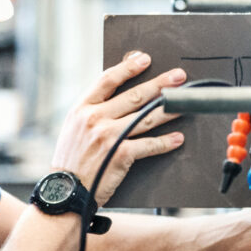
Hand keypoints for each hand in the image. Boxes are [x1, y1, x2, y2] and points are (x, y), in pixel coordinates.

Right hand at [52, 51, 185, 206]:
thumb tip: (115, 96)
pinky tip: (178, 138)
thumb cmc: (70, 162)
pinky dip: (165, 142)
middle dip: (160, 84)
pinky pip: (149, 145)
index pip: (107, 80)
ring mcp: (108, 136)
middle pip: (134, 95)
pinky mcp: (120, 155)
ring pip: (146, 118)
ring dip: (169, 109)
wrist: (65, 191)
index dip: (128, 68)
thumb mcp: (72, 129)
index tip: (144, 59)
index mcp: (81, 109)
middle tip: (178, 77)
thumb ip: (91, 111)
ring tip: (184, 103)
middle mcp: (94, 118)